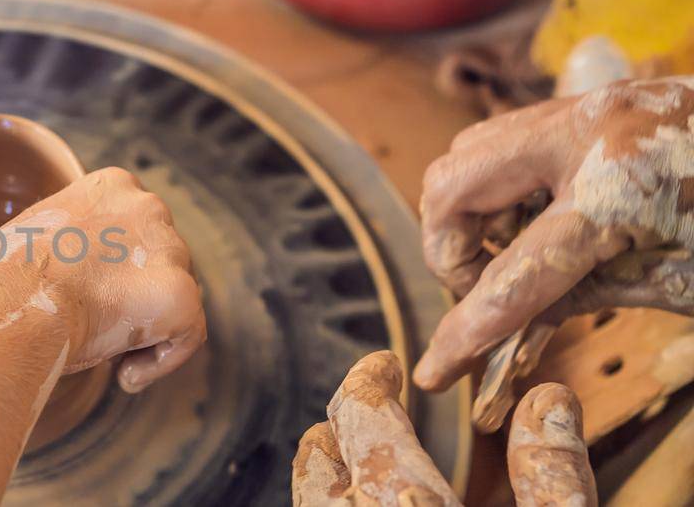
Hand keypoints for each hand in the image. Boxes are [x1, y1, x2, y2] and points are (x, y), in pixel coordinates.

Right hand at [0, 167, 206, 392]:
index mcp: (109, 187)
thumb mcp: (29, 238)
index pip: (131, 229)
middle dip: (134, 297)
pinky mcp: (181, 294)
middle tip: (96, 328)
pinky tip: (124, 376)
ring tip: (104, 355)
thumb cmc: (0, 282)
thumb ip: (65, 242)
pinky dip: (160, 361)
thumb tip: (64, 270)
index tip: (86, 297)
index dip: (113, 270)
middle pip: (159, 260)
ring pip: (175, 298)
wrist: (9, 307)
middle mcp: (147, 206)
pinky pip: (188, 334)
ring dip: (146, 329)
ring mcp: (168, 248)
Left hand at [294, 351, 595, 506]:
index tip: (384, 366)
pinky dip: (330, 504)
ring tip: (356, 450)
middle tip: (368, 403)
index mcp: (411, 505)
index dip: (369, 380)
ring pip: (309, 498)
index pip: (363, 417)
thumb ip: (550, 474)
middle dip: (342, 421)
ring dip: (327, 467)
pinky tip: (365, 501)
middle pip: (318, 457)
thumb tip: (547, 397)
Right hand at [415, 77, 693, 390]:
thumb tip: (515, 324)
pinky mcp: (587, 100)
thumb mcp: (679, 278)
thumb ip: (591, 295)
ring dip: (467, 214)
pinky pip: (499, 139)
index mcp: (617, 193)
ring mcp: (582, 108)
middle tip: (485, 290)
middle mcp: (584, 136)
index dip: (466, 333)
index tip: (433, 372)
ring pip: (464, 156)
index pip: (514, 279)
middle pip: (452, 193)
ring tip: (512, 252)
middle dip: (452, 251)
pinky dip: (497, 185)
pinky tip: (538, 217)